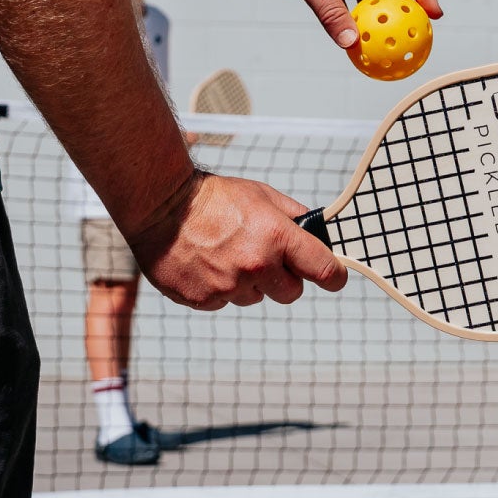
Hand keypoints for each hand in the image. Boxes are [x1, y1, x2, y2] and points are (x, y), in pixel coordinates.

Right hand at [129, 172, 347, 309]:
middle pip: (291, 293)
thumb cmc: (213, 198)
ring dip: (249, 282)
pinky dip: (221, 288)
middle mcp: (256, 266)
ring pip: (256, 297)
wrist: (162, 207)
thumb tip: (316, 231)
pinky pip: (226, 302)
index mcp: (276, 237)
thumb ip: (293, 216)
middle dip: (285, 279)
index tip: (335, 277)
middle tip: (266, 258)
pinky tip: (209, 264)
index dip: (334, 276)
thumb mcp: (262, 195)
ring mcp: (229, 287)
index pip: (324, 269)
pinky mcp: (205, 300)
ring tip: (227, 254)